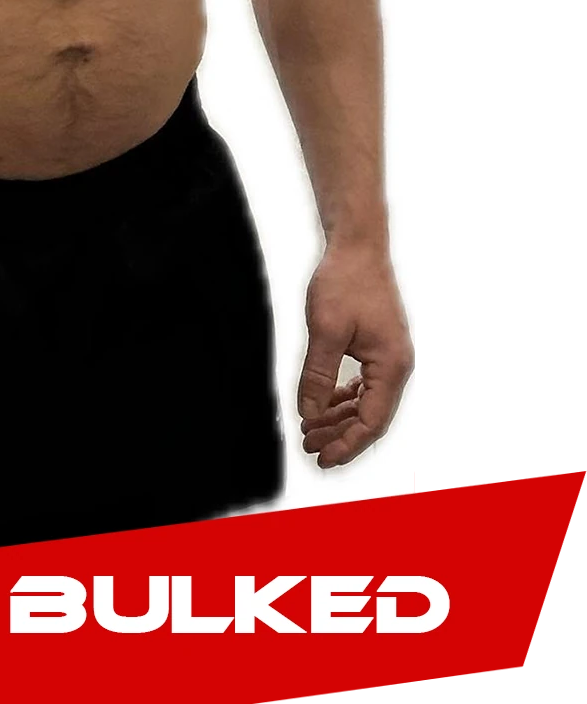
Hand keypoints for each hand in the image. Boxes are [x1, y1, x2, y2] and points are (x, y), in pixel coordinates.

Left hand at [297, 239, 413, 467]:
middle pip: (370, 416)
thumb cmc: (346, 281)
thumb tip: (309, 413)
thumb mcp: (326, 331)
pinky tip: (325, 402)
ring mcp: (389, 356)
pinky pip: (364, 383)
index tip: (321, 458)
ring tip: (310, 427)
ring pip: (367, 401)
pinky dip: (344, 396)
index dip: (346, 445)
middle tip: (307, 444)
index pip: (372, 422)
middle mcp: (397, 365)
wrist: (358, 245)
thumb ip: (318, 376)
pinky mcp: (379, 346)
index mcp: (392, 366)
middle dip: (339, 434)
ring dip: (339, 416)